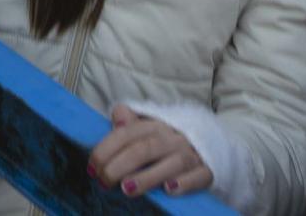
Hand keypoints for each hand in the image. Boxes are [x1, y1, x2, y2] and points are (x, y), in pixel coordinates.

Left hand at [90, 105, 212, 198]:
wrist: (213, 142)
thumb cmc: (171, 139)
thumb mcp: (151, 126)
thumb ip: (131, 121)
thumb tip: (117, 117)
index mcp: (156, 125)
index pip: (127, 133)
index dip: (107, 149)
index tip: (92, 167)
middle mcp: (173, 137)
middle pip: (145, 148)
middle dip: (121, 165)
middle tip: (104, 182)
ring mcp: (192, 153)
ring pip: (170, 163)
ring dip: (148, 176)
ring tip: (127, 188)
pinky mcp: (208, 170)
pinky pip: (198, 176)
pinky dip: (184, 183)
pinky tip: (169, 189)